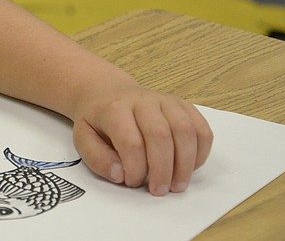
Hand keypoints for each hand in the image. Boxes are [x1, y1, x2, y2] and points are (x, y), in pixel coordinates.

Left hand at [71, 83, 212, 195]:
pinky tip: (189, 166)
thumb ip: (97, 159)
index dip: (135, 169)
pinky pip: (201, 128)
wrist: (108, 93)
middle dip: (162, 170)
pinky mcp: (183, 106)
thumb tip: (120, 174)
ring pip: (185, 131)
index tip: (131, 182)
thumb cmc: (98, 120)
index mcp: (115, 108)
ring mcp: (166, 101)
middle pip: (161, 136)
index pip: (131, 142)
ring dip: (185, 164)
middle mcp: (143, 100)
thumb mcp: (83, 138)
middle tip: (159, 191)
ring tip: (177, 185)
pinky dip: (201, 152)